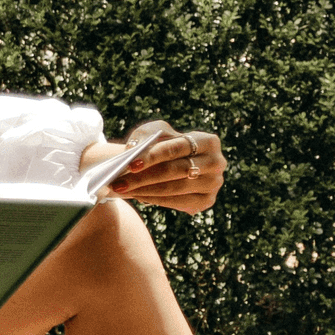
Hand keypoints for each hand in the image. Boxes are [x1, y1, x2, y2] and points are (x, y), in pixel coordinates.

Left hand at [97, 120, 225, 213]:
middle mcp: (216, 163)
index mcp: (209, 141)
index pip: (177, 148)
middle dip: (143, 177)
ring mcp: (213, 184)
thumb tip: (134, 148)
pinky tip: (135, 196)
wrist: (173, 163)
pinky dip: (153, 199)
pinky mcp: (206, 200)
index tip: (130, 164)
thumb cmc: (164, 144)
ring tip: (120, 190)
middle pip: (175, 171)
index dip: (153, 155)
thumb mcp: (156, 132)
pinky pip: (177, 202)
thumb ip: (147, 135)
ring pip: (174, 188)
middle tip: (117, 183)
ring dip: (144, 190)